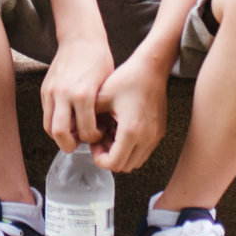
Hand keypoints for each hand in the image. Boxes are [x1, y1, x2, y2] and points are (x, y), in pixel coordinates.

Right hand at [42, 38, 114, 151]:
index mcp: (83, 94)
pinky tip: (68, 119)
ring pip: (49, 126)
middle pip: (59, 134)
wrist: (81, 38)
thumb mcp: (106, 86)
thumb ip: (100, 110)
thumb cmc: (99, 60)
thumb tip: (100, 131)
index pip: (85, 131)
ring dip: (60, 135)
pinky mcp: (45, 89)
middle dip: (70, 145)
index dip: (93, 138)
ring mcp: (51, 92)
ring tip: (73, 132)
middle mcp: (64, 94)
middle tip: (80, 144)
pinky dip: (55, 122)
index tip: (99, 134)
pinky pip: (46, 114)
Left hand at [94, 55, 168, 174]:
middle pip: (124, 167)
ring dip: (121, 154)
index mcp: (131, 130)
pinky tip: (122, 130)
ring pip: (135, 162)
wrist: (152, 68)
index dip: (99, 158)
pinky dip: (131, 149)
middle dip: (109, 157)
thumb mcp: (101, 96)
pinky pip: (143, 152)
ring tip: (111, 134)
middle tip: (100, 139)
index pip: (113, 163)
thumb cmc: (127, 79)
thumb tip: (76, 131)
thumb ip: (87, 117)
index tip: (93, 143)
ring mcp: (155, 137)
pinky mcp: (159, 133)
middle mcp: (146, 138)